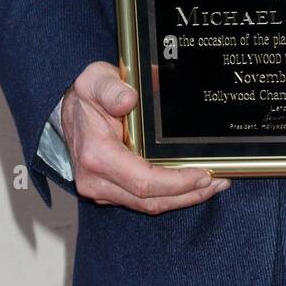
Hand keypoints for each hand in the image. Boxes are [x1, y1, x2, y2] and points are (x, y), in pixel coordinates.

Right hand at [61, 61, 230, 212]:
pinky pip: (143, 199)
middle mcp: (97, 180)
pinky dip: (169, 195)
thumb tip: (129, 100)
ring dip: (182, 198)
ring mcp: (102, 189)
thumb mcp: (96, 81)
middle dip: (188, 194)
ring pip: (148, 204)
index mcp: (96, 155)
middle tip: (219, 182)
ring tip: (213, 185)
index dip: (176, 182)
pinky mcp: (110, 190)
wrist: (67, 108)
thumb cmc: (85, 95)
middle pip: (150, 200)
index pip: (143, 181)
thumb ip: (112, 89)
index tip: (202, 174)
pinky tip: (191, 185)